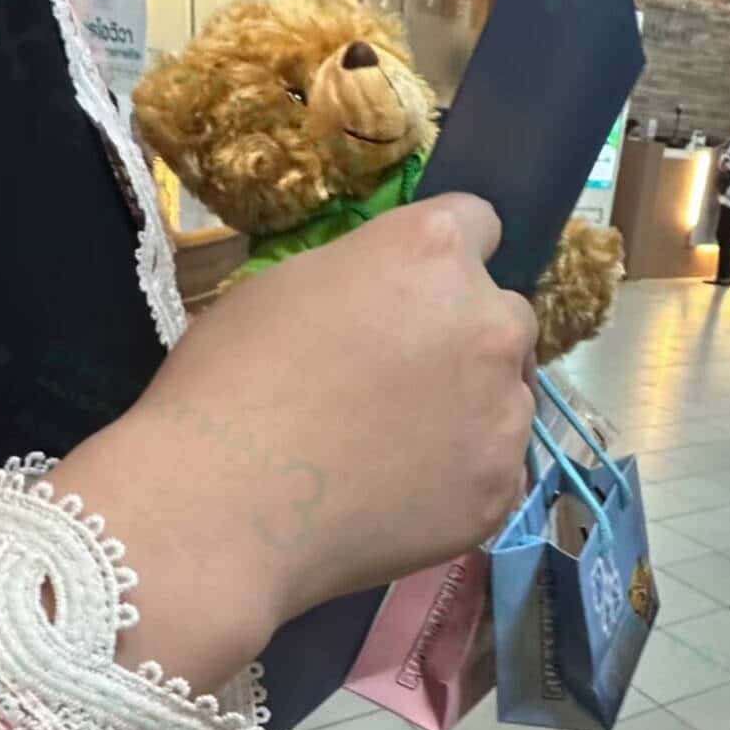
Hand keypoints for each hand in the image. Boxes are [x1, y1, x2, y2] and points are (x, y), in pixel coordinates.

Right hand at [51, 195, 536, 692]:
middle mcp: (490, 320)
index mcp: (434, 251)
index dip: (440, 253)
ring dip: (470, 402)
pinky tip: (400, 493)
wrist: (221, 506)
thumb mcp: (287, 284)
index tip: (410, 284)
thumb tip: (383, 300)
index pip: (478, 222)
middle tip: (401, 371)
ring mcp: (504, 410)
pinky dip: (461, 473)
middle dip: (464, 330)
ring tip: (396, 444)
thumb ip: (364, 278)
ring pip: (509, 392)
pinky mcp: (499, 488)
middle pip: (503, 311)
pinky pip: (495, 465)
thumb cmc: (230, 378)